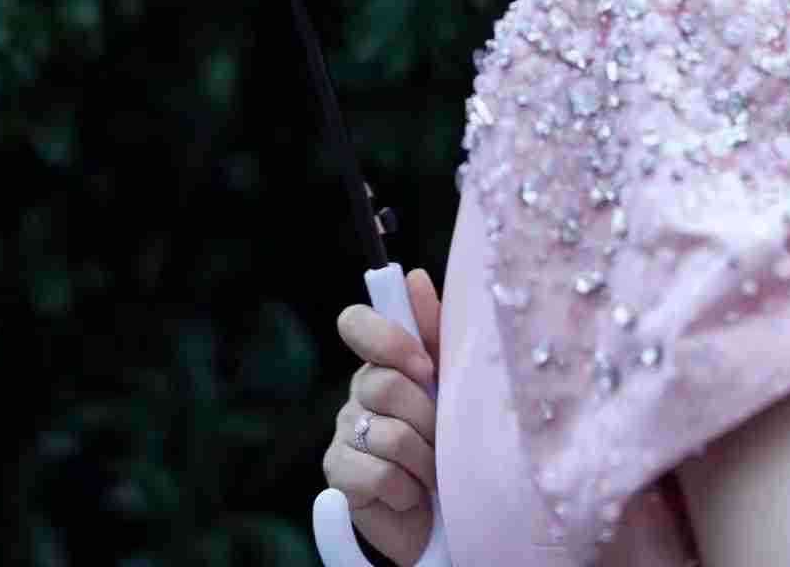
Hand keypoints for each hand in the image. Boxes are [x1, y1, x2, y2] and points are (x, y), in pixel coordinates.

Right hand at [323, 268, 441, 566]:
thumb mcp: (450, 384)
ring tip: (432, 470)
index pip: (356, 323)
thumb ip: (434, 333)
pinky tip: (411, 493)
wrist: (440, 514)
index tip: (424, 366)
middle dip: (426, 416)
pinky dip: (408, 488)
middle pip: (385, 384)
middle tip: (442, 436)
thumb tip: (416, 276)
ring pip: (388, 433)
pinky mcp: (339, 475)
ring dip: (425, 458)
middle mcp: (357, 393)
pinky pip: (380, 473)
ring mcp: (344, 433)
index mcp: (381, 363)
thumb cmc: (448, 439)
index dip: (387, 339)